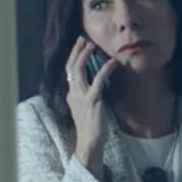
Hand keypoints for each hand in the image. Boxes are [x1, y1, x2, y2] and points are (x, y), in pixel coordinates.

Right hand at [66, 37, 117, 166]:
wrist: (89, 142)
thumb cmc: (89, 127)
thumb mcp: (82, 109)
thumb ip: (81, 97)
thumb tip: (81, 89)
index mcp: (71, 94)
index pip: (69, 71)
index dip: (73, 56)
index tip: (80, 44)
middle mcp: (73, 93)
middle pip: (71, 67)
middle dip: (77, 51)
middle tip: (84, 39)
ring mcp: (82, 96)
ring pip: (79, 70)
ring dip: (85, 56)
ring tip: (93, 46)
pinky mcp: (92, 101)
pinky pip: (97, 81)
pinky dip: (105, 70)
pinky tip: (112, 63)